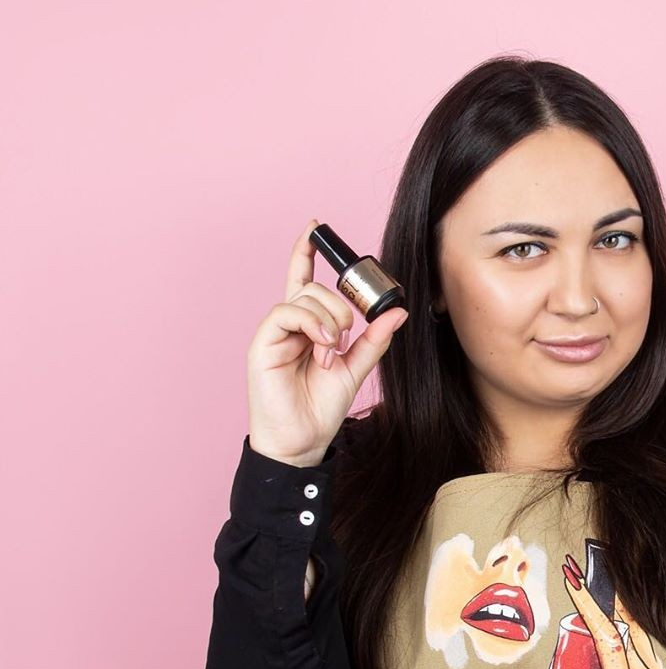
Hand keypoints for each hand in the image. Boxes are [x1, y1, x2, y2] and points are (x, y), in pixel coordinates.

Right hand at [247, 218, 408, 465]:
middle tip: (344, 337)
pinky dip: (312, 323)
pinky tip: (323, 345)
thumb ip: (374, 339)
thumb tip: (398, 311)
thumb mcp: (356, 368)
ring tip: (331, 351)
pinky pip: (286, 312)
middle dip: (339, 305)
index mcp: (308, 328)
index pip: (303, 280)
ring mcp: (274, 333)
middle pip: (313, 287)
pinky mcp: (263, 343)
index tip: (315, 227)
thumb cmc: (321, 408)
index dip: (306, 252)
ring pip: (304, 297)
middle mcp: (288, 326)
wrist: (303, 441)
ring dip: (329, 320)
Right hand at [482, 563, 665, 668]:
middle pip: (626, 628)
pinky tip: (620, 604)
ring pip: (641, 633)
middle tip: (583, 566)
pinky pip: (648, 644)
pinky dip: (632, 622)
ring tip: (601, 576)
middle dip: (603, 595)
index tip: (573, 580)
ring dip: (619, 604)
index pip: (607, 641)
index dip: (590, 607)